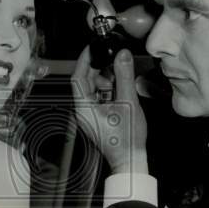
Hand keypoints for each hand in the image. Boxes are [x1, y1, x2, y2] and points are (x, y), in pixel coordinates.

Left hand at [71, 47, 147, 173]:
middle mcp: (84, 110)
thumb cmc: (126, 139)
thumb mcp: (128, 102)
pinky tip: (122, 87)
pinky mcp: (100, 117)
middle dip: (100, 69)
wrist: (131, 159)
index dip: (84, 60)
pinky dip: (111, 89)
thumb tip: (122, 55)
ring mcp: (91, 114)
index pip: (77, 77)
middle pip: (86, 81)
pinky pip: (102, 97)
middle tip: (113, 59)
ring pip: (95, 88)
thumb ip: (125, 76)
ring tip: (121, 76)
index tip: (92, 48)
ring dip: (108, 79)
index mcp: (84, 108)